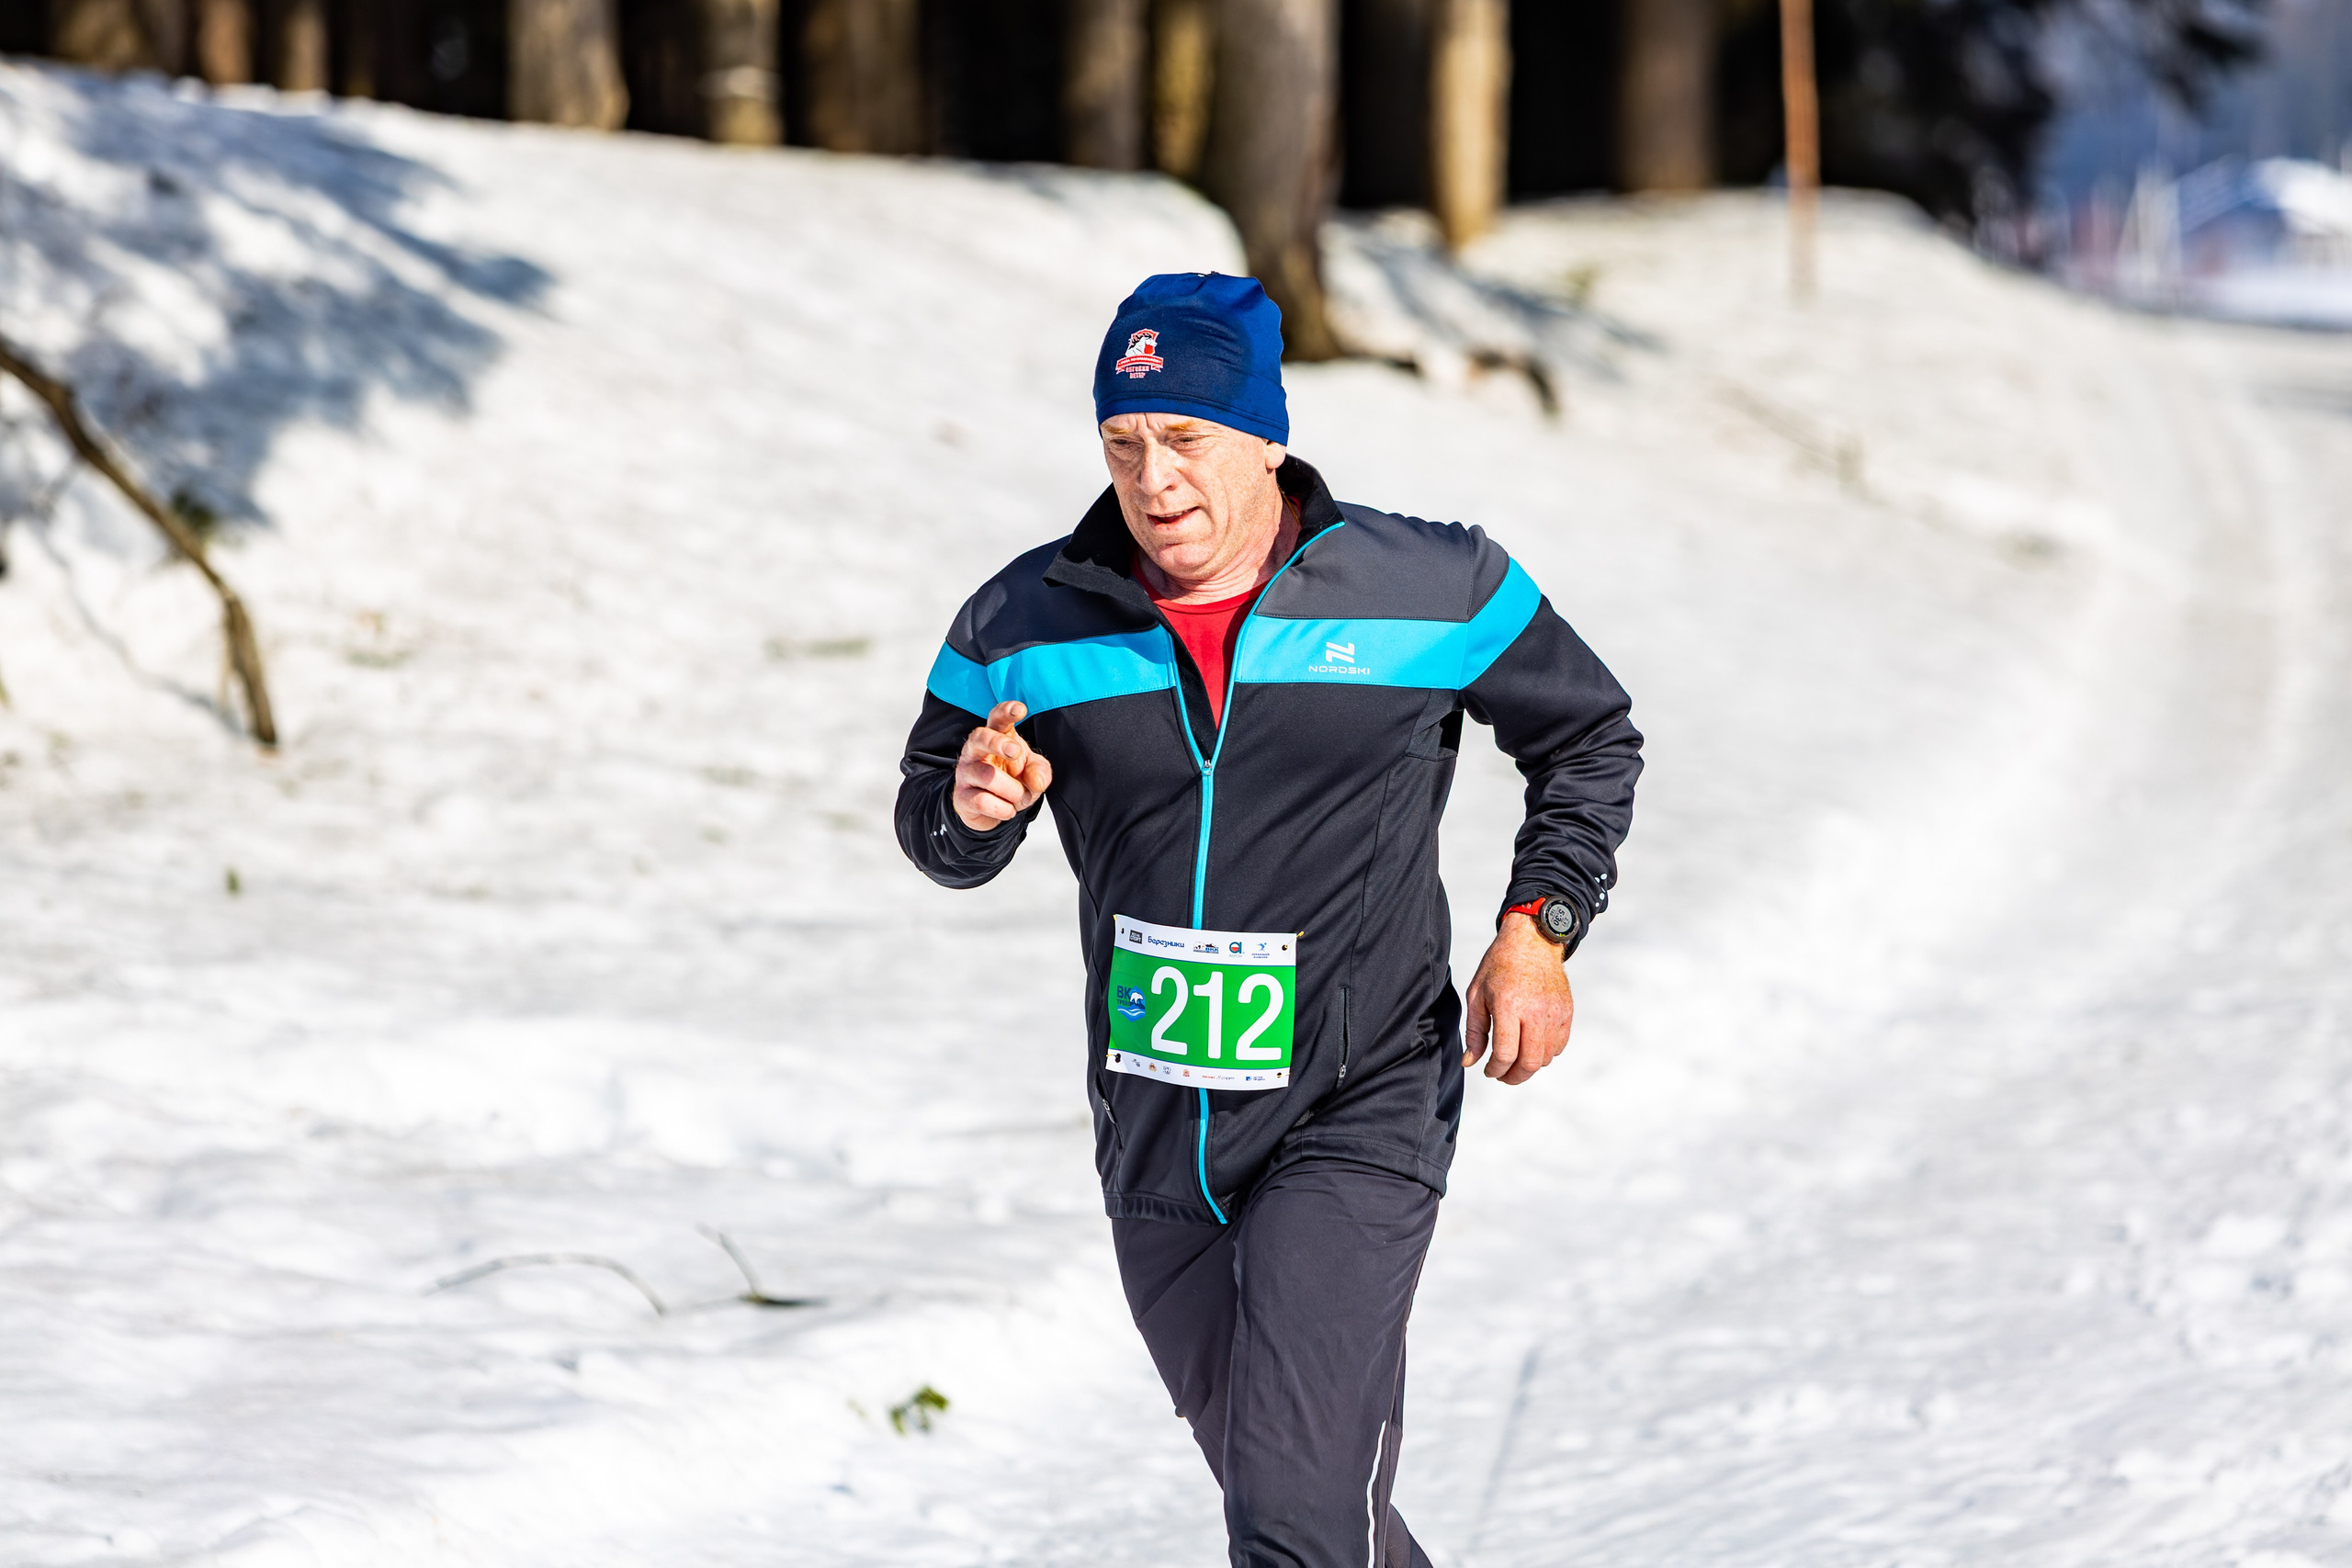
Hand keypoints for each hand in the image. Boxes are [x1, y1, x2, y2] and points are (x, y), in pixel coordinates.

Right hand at [952, 700, 1052, 830]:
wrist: (992, 810)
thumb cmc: (1013, 780)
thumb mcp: (1034, 773)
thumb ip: (1040, 773)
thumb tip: (1036, 781)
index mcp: (996, 736)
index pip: (997, 718)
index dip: (1006, 711)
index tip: (1020, 709)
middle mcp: (976, 750)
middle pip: (980, 737)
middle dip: (997, 743)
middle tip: (1015, 752)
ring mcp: (966, 772)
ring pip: (988, 776)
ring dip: (1013, 791)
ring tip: (1020, 798)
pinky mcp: (961, 796)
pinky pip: (983, 801)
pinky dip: (1003, 809)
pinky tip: (1008, 810)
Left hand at [1462, 913, 1574, 1084]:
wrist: (1532, 941)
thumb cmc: (1499, 966)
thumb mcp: (1477, 995)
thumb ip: (1474, 1032)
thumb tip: (1469, 1062)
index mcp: (1509, 1005)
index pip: (1506, 1054)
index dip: (1495, 1070)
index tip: (1488, 1070)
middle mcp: (1535, 1011)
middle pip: (1529, 1063)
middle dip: (1513, 1077)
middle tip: (1502, 1075)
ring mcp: (1554, 1012)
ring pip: (1546, 1058)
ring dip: (1529, 1066)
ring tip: (1515, 1060)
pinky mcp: (1567, 1012)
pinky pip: (1559, 1046)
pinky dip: (1545, 1054)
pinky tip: (1531, 1046)